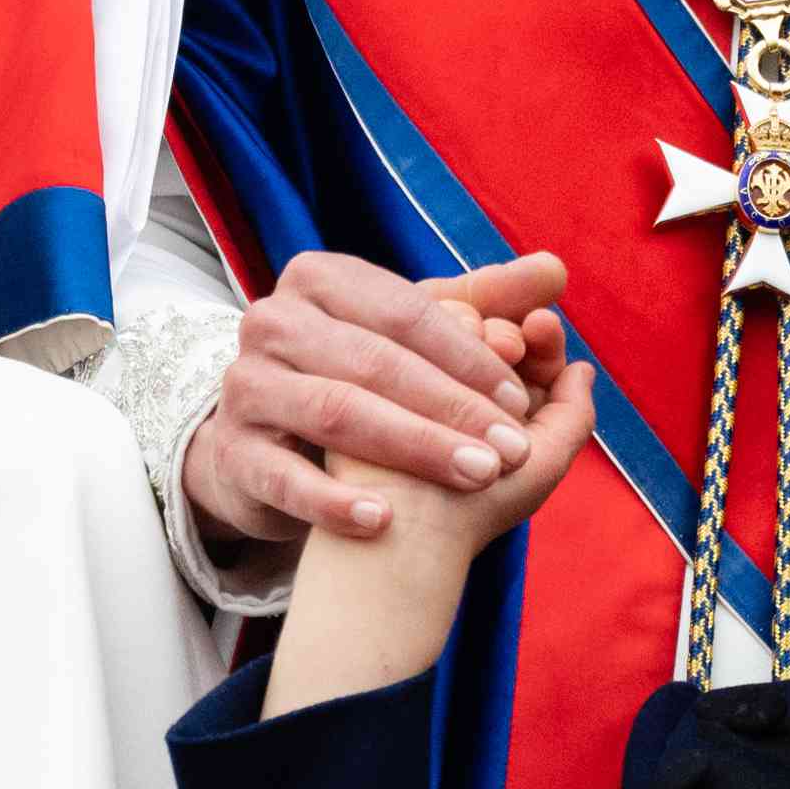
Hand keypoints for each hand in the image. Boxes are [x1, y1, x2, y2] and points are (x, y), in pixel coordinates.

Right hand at [181, 248, 570, 546]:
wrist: (267, 440)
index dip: (468, 354)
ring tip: (476, 477)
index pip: (405, 310)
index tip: (521, 396)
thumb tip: (556, 270)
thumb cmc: (357, 373)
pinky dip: (335, 501)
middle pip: (375, 361)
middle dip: (452, 406)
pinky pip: (287, 478)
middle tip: (512, 448)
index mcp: (319, 277)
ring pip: (338, 413)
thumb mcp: (412, 331)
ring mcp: (246, 386)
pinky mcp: (234, 453)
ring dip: (414, 448)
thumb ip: (485, 299)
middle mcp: (272, 320)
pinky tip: (384, 519)